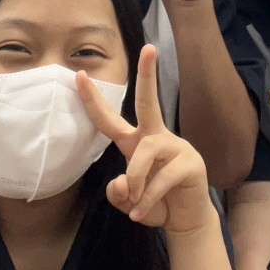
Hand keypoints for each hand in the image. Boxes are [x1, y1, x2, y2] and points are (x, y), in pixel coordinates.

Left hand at [78, 44, 213, 234]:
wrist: (185, 221)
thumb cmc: (154, 204)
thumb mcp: (128, 201)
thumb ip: (118, 192)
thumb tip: (123, 182)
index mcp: (136, 141)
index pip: (110, 119)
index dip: (93, 99)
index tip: (79, 75)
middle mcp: (155, 137)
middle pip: (148, 101)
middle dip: (146, 74)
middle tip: (148, 48)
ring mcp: (176, 147)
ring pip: (145, 152)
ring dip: (135, 181)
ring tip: (135, 204)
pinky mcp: (190, 163)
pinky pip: (161, 178)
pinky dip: (148, 199)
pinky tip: (140, 214)